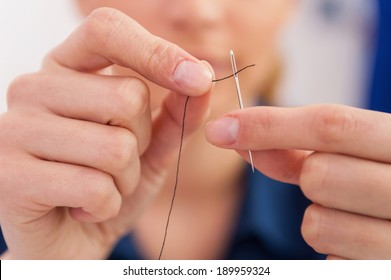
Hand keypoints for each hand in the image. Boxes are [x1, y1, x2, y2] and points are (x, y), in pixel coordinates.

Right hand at [0, 8, 212, 258]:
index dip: (157, 52)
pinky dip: (106, 206)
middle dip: (141, 142)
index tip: (197, 79)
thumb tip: (203, 82)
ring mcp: (14, 130)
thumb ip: (176, 114)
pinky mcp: (9, 177)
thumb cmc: (107, 183)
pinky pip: (95, 187)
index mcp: (65, 69)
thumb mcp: (150, 147)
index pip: (107, 31)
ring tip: (101, 188)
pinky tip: (82, 208)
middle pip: (126, 97)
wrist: (68, 238)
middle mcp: (32, 89)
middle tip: (117, 164)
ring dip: (125, 179)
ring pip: (115, 147)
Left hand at [206, 104, 390, 258]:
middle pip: (318, 175)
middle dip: (308, 178)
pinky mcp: (384, 271)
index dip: (268, 125)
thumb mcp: (350, 157)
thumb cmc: (381, 182)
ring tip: (353, 215)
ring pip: (317, 223)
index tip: (221, 129)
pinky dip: (333, 250)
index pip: (331, 125)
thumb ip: (297, 148)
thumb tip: (236, 135)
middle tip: (334, 183)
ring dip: (320, 218)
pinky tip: (360, 242)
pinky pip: (328, 260)